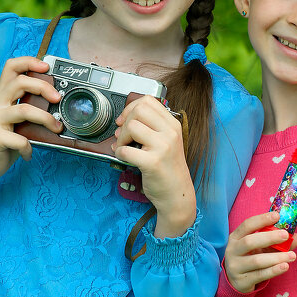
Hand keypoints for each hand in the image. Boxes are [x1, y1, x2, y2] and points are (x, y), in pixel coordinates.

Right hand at [0, 56, 61, 180]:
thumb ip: (29, 108)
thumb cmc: (6, 140)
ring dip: (45, 119)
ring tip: (56, 128)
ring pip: (23, 110)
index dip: (28, 62)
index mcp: (1, 95)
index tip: (47, 66)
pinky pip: (20, 139)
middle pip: (20, 83)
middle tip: (58, 98)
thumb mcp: (17, 120)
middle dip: (43, 87)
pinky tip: (29, 153)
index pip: (11, 67)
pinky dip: (29, 147)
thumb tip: (57, 101)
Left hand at [112, 95, 195, 236]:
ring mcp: (163, 147)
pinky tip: (124, 158)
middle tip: (123, 136)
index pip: (148, 101)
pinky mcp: (153, 162)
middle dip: (124, 122)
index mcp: (173, 125)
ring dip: (120, 138)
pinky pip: (125, 150)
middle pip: (139, 110)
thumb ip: (150, 128)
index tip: (125, 120)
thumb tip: (122, 120)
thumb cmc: (168, 169)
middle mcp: (170, 133)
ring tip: (124, 148)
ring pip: (131, 127)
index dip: (131, 107)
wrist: (177, 195)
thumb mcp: (165, 142)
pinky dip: (119, 153)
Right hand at [223, 212, 296, 293]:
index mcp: (236, 237)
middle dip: (269, 237)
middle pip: (249, 242)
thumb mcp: (261, 247)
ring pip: (257, 261)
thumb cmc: (251, 258)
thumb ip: (276, 241)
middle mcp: (232, 251)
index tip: (277, 216)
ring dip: (276, 257)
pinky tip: (285, 266)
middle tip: (285, 235)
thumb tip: (296, 237)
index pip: (247, 225)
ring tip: (292, 256)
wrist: (237, 281)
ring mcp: (235, 267)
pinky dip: (274, 270)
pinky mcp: (242, 281)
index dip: (262, 219)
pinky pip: (260, 275)